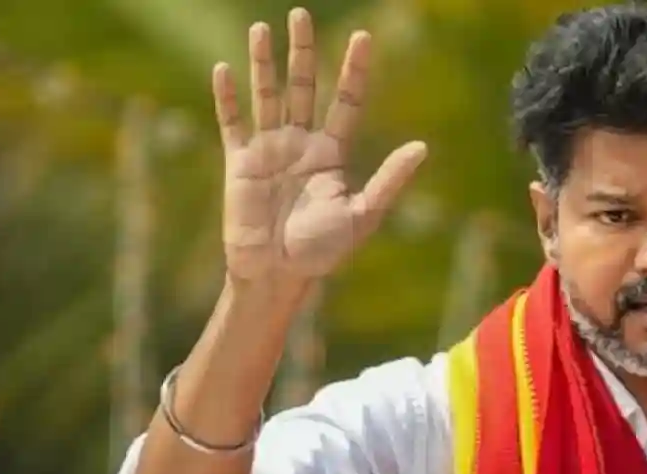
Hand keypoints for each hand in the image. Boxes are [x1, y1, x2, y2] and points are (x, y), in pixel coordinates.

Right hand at [213, 8, 426, 281]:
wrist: (278, 275)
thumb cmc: (323, 251)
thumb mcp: (363, 214)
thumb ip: (389, 179)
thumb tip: (422, 147)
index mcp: (332, 153)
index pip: (346, 101)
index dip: (353, 70)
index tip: (363, 38)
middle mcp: (301, 144)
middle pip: (304, 87)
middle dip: (303, 52)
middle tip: (302, 14)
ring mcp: (269, 150)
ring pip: (268, 96)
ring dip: (264, 63)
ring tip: (263, 28)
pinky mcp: (240, 163)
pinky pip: (232, 123)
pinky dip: (227, 98)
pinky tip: (224, 68)